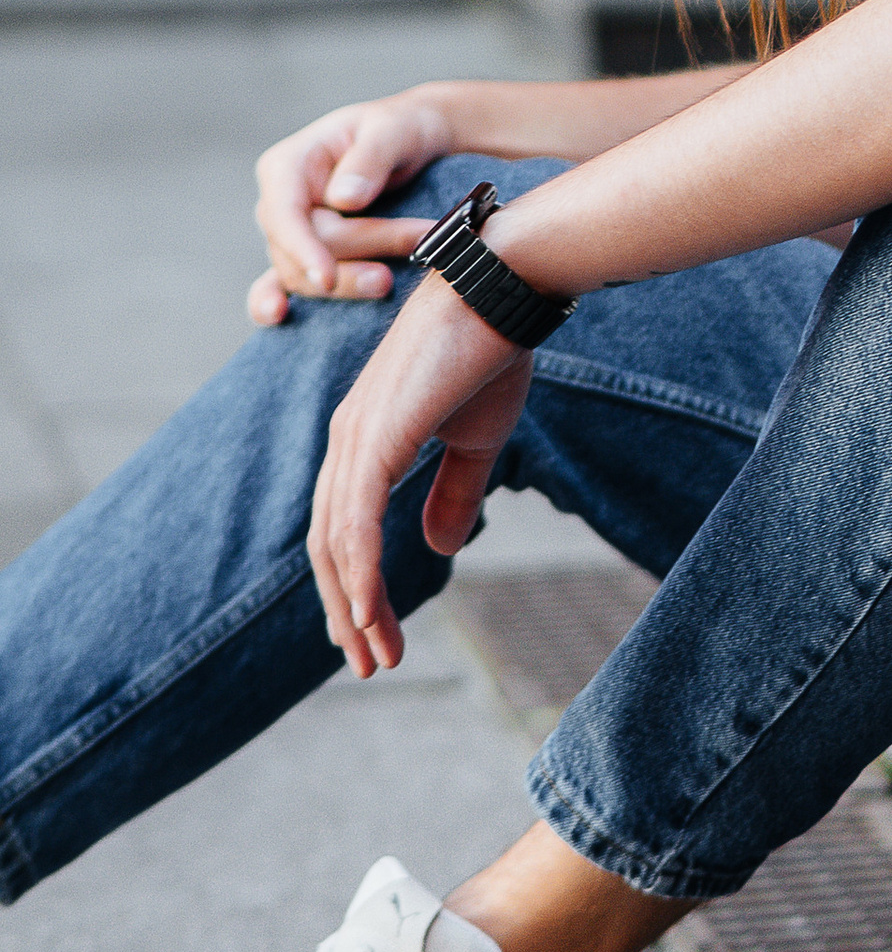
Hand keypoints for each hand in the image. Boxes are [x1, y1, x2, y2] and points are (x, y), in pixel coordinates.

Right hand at [248, 90, 455, 326]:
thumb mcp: (395, 129)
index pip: (284, 215)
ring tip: (393, 280)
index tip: (327, 279)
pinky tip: (279, 318)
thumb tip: (343, 199)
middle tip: (420, 241)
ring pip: (304, 275)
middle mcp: (279, 203)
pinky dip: (276, 303)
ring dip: (351, 280)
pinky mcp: (305, 257)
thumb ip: (371, 158)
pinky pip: (284, 285)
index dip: (303, 249)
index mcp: (288, 166)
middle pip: (305, 248)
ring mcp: (289, 234)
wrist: (417, 143)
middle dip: (362, 251)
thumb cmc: (402, 128)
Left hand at [307, 273, 534, 676]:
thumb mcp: (476, 438)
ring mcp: (356, 436)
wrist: (503, 288)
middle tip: (369, 663)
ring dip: (352, 606)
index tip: (376, 636)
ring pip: (336, 543)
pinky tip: (369, 610)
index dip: (356, 587)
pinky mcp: (375, 436)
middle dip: (346, 611)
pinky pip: (356, 520)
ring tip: (374, 655)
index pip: (344, 529)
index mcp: (365, 438)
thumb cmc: (492, 350)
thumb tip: (437, 552)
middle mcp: (347, 440)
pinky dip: (359, 571)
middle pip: (328, 545)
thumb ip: (454, 492)